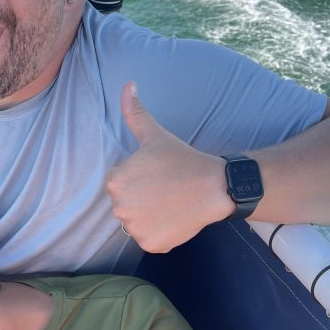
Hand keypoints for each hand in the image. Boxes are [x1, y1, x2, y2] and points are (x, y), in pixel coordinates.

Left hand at [106, 82, 233, 251]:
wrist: (213, 187)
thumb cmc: (182, 159)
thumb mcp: (154, 135)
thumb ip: (135, 113)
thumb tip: (127, 85)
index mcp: (115, 182)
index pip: (120, 184)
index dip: (139, 180)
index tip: (158, 176)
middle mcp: (119, 208)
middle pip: (126, 205)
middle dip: (142, 199)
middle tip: (165, 190)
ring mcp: (135, 229)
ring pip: (137, 223)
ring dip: (149, 217)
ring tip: (170, 203)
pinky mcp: (150, 244)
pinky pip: (150, 239)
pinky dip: (160, 233)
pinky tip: (174, 218)